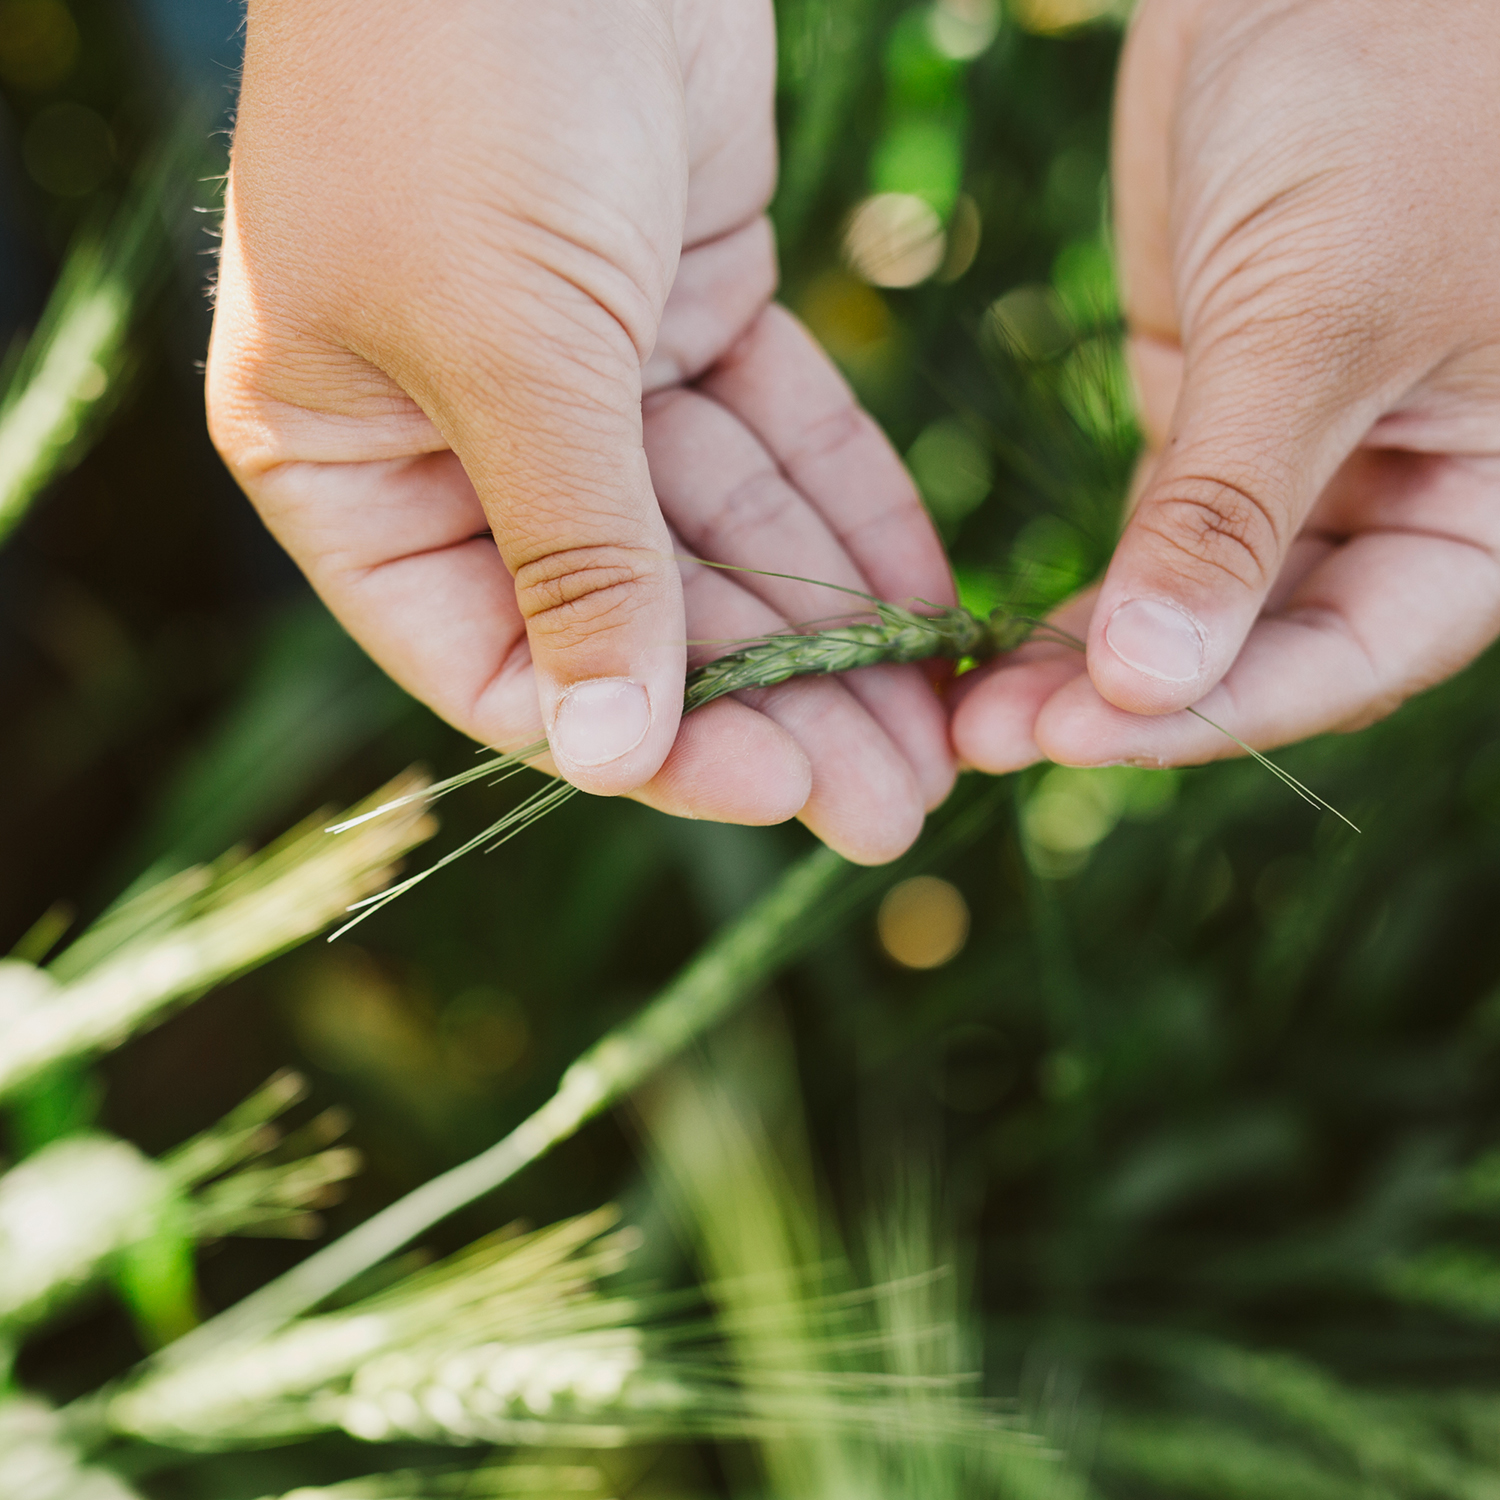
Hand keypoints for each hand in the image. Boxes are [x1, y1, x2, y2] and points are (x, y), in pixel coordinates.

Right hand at [208, 0, 953, 863]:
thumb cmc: (462, 84)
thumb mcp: (509, 344)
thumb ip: (571, 551)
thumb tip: (604, 751)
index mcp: (354, 465)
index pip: (501, 659)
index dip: (642, 738)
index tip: (773, 787)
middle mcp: (464, 433)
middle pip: (636, 619)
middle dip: (769, 709)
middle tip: (892, 806)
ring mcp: (583, 373)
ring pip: (722, 544)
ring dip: (828, 637)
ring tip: (932, 740)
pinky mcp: (690, 307)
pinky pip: (780, 443)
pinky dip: (853, 519)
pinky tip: (929, 608)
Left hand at [952, 0, 1499, 774]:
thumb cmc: (1395, 90)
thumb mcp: (1317, 315)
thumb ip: (1232, 509)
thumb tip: (1149, 683)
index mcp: (1496, 500)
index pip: (1355, 653)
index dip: (1216, 709)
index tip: (1078, 737)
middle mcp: (1409, 496)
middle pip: (1266, 649)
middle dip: (1130, 701)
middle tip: (993, 743)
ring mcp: (1305, 461)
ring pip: (1197, 606)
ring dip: (1087, 664)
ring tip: (972, 715)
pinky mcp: (1216, 414)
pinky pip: (1153, 536)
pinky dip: (1086, 591)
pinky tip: (1001, 644)